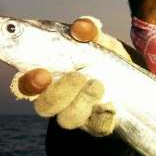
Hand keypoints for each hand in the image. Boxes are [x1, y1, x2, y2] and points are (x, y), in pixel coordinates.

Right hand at [9, 15, 128, 137]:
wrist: (128, 81)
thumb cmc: (102, 57)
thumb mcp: (97, 40)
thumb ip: (88, 30)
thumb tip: (81, 28)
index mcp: (50, 76)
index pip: (26, 84)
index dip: (28, 83)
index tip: (41, 74)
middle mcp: (58, 99)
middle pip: (44, 107)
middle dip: (59, 93)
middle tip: (78, 76)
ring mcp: (77, 115)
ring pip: (68, 119)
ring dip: (83, 101)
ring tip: (98, 85)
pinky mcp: (98, 125)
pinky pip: (98, 127)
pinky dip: (104, 115)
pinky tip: (111, 103)